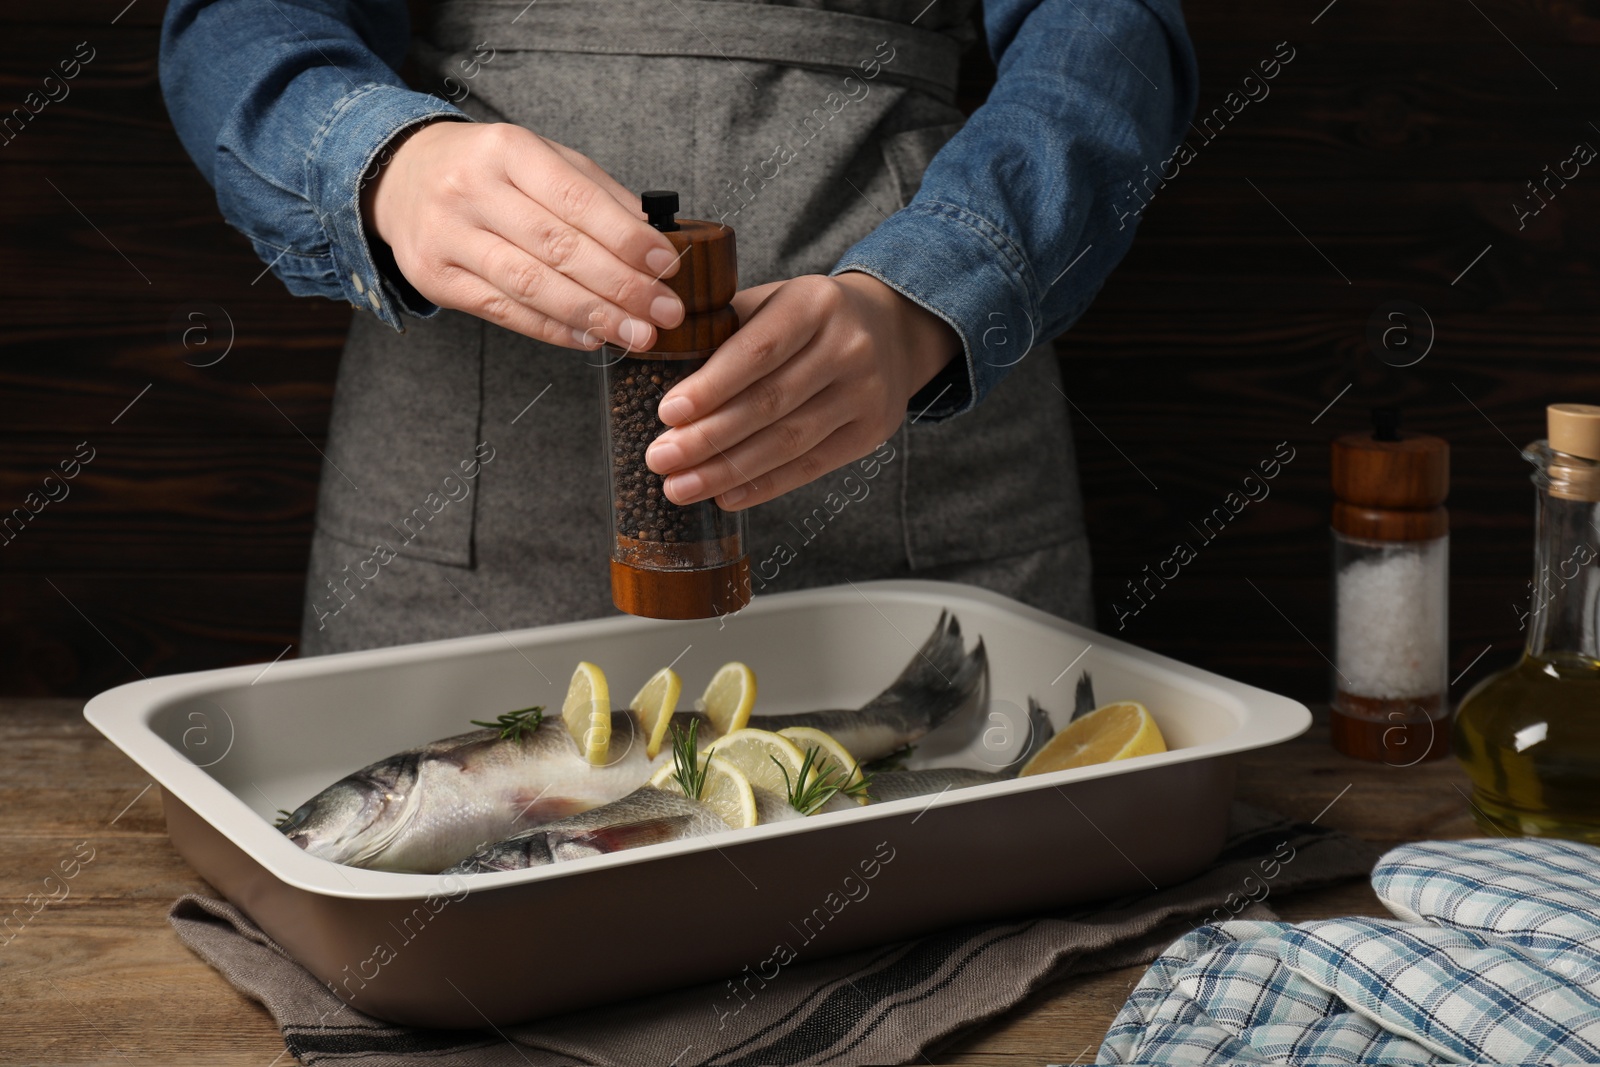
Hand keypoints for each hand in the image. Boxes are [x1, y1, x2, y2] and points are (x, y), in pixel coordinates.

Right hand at [362, 120, 684, 348]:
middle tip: (664, 312)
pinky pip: (503, 311)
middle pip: (557, 247)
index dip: (626, 238)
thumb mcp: (538, 158)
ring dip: (592, 315)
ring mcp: (447, 236)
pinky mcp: (434, 278)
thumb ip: (594, 192)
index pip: (576, 200)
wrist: (400, 176)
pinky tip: (590, 338)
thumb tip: (653, 237)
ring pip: (530, 285)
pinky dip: (553, 329)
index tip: (667, 266)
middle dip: (620, 285)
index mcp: (506, 150)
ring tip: (636, 334)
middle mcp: (471, 190)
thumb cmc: (486, 169)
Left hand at [643, 272, 959, 509]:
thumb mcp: (772, 301)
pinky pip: (811, 465)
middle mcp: (848, 347)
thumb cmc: (808, 318)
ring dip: (728, 469)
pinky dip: (763, 485)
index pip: (758, 350)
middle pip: (770, 401)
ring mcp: (865, 392)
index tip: (667, 413)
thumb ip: (722, 328)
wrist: (890, 330)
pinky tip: (725, 495)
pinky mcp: (871, 431)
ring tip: (680, 486)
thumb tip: (652, 369)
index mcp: (815, 302)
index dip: (711, 386)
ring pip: (789, 441)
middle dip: (708, 437)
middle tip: (660, 459)